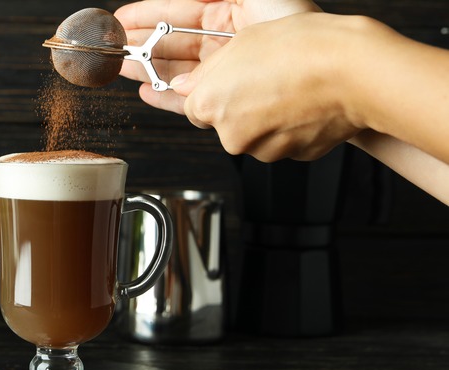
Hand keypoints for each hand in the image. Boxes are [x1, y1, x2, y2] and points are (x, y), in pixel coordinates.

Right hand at [114, 0, 319, 113]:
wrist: (327, 70)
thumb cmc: (296, 27)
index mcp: (230, 9)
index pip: (178, 10)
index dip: (148, 14)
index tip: (121, 19)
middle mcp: (226, 39)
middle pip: (173, 40)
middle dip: (141, 42)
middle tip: (114, 47)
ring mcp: (227, 68)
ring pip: (177, 67)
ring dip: (148, 68)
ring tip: (123, 68)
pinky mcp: (231, 96)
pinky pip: (191, 96)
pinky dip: (167, 95)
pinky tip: (147, 90)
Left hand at [173, 13, 369, 161]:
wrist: (354, 71)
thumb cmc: (302, 50)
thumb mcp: (241, 43)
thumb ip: (207, 70)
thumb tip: (186, 85)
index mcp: (209, 106)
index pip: (194, 107)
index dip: (214, 91)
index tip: (229, 82)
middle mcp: (231, 135)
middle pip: (226, 123)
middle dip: (241, 105)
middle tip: (267, 78)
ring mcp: (263, 150)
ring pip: (256, 134)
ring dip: (267, 116)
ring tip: (291, 86)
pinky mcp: (292, 156)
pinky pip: (284, 140)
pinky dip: (291, 125)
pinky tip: (305, 101)